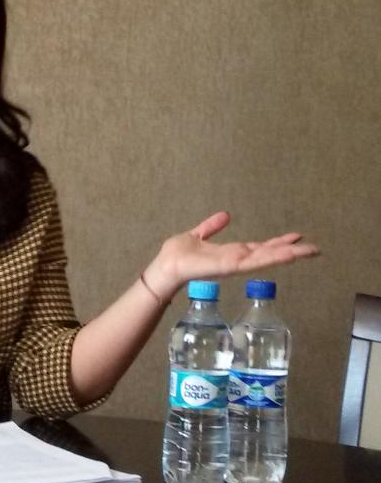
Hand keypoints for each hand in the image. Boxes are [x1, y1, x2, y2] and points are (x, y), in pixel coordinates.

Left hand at [143, 211, 319, 300]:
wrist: (166, 265)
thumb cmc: (178, 254)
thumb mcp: (198, 236)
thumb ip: (211, 227)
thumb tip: (225, 215)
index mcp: (231, 252)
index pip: (260, 247)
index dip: (278, 243)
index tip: (296, 238)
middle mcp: (237, 259)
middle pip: (269, 254)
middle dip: (291, 251)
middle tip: (315, 248)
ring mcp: (235, 264)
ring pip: (267, 258)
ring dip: (288, 254)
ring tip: (309, 251)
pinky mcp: (230, 266)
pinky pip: (254, 262)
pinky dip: (271, 258)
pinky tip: (287, 255)